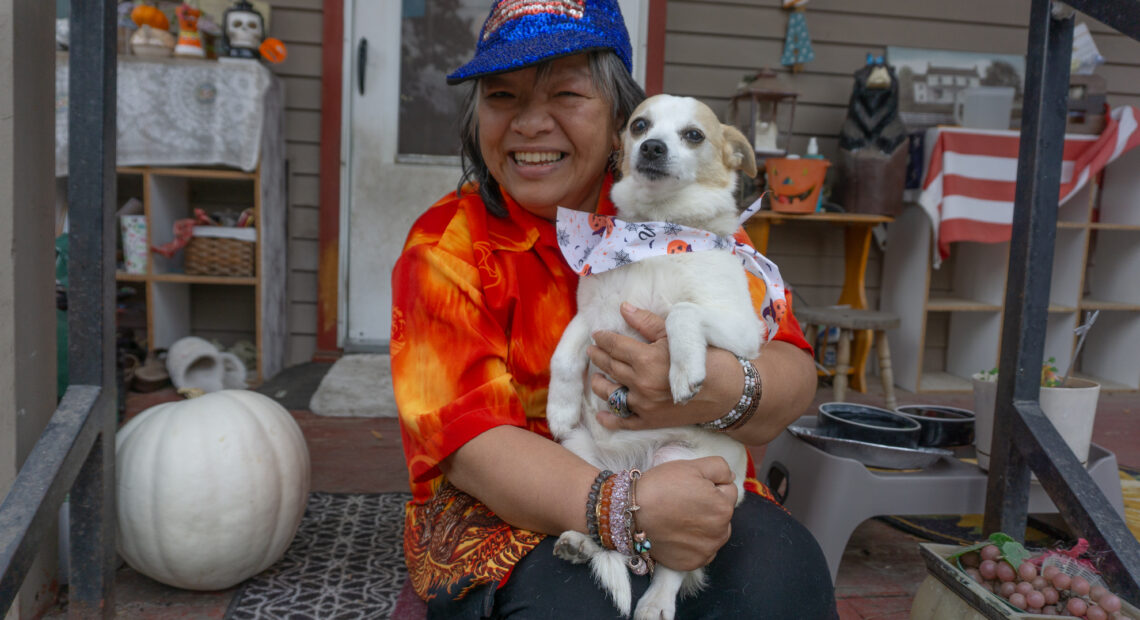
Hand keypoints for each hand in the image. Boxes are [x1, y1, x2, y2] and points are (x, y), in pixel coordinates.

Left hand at [588, 303, 740, 429]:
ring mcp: (644, 405)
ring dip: (599, 384)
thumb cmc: (708, 358)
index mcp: (646, 359)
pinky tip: (602, 415)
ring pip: (610, 394)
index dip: (603, 338)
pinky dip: (610, 419)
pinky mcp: (651, 421)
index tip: (597, 334)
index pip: (615, 346)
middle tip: (592, 350)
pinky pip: (624, 422)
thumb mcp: (678, 336)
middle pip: (610, 367)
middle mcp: (641, 383)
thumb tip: (624, 308)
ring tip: (596, 376)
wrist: (731, 392)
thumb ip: (647, 323)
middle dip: (598, 357)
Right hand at [632, 457, 737, 570]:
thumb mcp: (691, 466)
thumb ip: (719, 468)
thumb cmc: (660, 486)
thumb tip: (731, 477)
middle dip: (709, 506)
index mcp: (724, 507)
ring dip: (703, 526)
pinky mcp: (692, 564)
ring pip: (713, 533)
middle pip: (722, 514)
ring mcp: (706, 551)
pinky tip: (677, 533)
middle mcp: (721, 533)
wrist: (630, 512)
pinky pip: (700, 551)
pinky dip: (692, 543)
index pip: (728, 490)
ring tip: (679, 518)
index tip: (690, 486)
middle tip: (683, 502)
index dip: (709, 485)